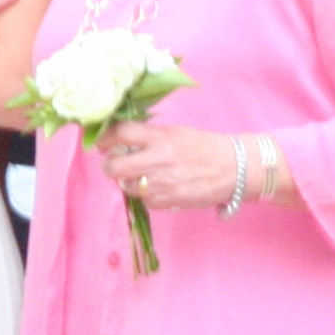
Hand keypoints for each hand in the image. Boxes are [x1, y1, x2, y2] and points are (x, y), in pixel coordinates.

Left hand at [96, 122, 243, 211]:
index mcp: (160, 138)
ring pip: (127, 187)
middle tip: (114, 164)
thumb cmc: (203, 147)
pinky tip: (157, 188)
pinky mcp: (169, 201)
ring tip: (139, 176)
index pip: (122, 133)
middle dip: (109, 167)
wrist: (232, 168)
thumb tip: (121, 141)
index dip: (105, 138)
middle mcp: (158, 160)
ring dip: (128, 182)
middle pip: (115, 167)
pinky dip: (147, 195)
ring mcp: (163, 183)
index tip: (102, 144)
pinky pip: (146, 201)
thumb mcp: (175, 133)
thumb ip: (149, 137)